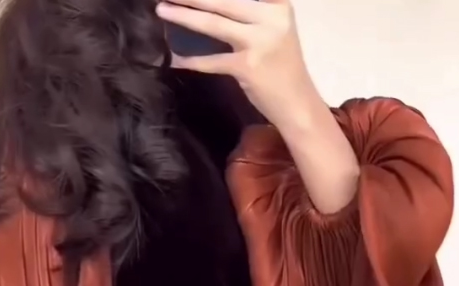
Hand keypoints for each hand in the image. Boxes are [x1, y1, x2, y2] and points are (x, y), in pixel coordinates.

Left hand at [156, 0, 309, 127]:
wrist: (297, 103)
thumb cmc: (281, 66)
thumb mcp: (274, 30)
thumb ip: (251, 14)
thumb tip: (208, 7)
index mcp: (278, 5)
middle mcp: (270, 18)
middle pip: (223, 0)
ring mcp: (259, 42)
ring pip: (214, 24)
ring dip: (184, 16)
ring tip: (162, 9)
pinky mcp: (247, 67)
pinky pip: (212, 61)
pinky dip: (191, 60)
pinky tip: (175, 57)